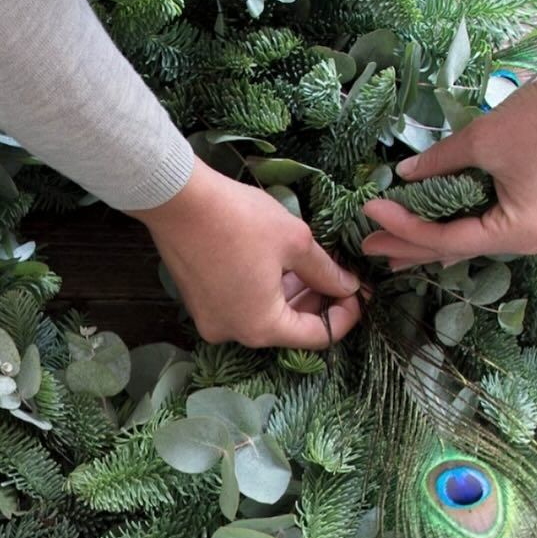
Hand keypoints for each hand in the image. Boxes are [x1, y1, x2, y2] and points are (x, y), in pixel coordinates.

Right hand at [128, 157, 361, 348]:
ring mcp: (210, 319)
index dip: (345, 315)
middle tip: (338, 275)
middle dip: (316, 303)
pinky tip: (275, 263)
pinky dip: (262, 290)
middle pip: (287, 328)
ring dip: (289, 295)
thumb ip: (327, 271)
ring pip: (262, 315)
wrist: (179, 201)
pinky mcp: (197, 302)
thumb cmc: (241, 221)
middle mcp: (233, 333)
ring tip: (308, 265)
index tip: (358, 291)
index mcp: (261, 328)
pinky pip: (239, 304)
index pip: (316, 336)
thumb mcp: (296, 242)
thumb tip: (347, 286)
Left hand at [361, 37, 536, 269]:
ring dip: (436, 241)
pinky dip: (465, 228)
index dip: (404, 226)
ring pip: (478, 240)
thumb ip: (439, 162)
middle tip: (369, 246)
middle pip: (461, 247)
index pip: (448, 238)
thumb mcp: (482, 139)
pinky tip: (439, 239)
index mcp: (521, 231)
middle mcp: (536, 241)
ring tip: (395, 249)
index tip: (369, 212)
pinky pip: (497, 229)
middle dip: (412, 246)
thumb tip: (403, 175)